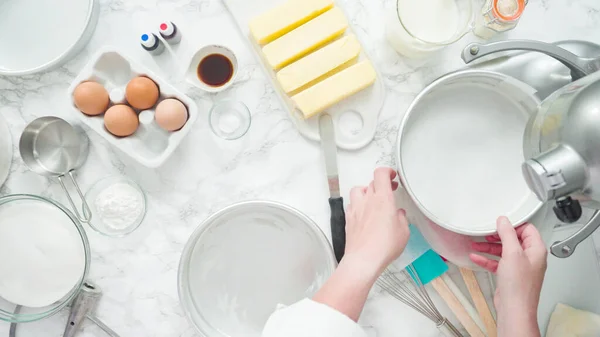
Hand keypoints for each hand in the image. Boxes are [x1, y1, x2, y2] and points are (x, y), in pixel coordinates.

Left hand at [313, 167, 409, 320]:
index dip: (387, 171)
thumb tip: (398, 214)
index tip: (392, 175)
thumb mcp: (403, 232)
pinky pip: (352, 204)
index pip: (380, 174)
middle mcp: (367, 200)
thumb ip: (401, 219)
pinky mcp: (348, 219)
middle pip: (371, 182)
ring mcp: (356, 209)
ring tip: (373, 199)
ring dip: (366, 191)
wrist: (363, 259)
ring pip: (358, 190)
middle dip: (381, 184)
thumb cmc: (384, 246)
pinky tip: (364, 213)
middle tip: (389, 189)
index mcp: (383, 199)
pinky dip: (358, 204)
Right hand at [470, 216, 546, 336]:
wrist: (514, 309)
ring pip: (503, 251)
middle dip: (498, 235)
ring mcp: (520, 267)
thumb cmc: (519, 286)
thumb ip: (508, 234)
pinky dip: (487, 259)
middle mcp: (530, 257)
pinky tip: (476, 257)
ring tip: (476, 244)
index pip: (527, 229)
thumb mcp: (512, 253)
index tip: (499, 223)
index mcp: (536, 250)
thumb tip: (504, 220)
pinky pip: (497, 262)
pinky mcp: (510, 275)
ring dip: (489, 247)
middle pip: (513, 239)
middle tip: (487, 232)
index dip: (513, 225)